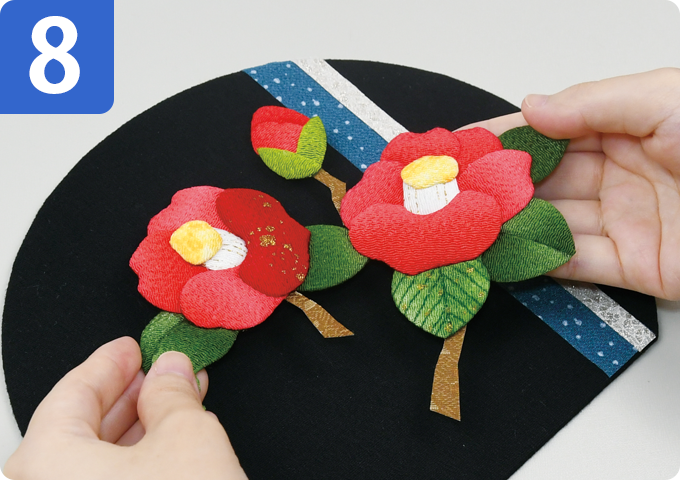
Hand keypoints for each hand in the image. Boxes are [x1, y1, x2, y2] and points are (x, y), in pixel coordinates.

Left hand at [3, 337, 247, 479]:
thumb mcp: (189, 438)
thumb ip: (174, 393)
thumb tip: (172, 370)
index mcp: (44, 466)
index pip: (71, 393)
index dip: (109, 363)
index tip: (132, 347)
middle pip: (78, 430)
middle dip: (129, 396)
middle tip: (160, 373)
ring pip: (94, 466)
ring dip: (139, 430)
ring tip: (178, 406)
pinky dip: (138, 466)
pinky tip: (171, 450)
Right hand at [465, 68, 679, 299]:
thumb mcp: (665, 99)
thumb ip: (593, 102)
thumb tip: (531, 106)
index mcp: (627, 126)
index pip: (548, 132)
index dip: (501, 138)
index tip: (460, 146)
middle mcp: (622, 172)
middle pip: (543, 181)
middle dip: (496, 186)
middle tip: (450, 191)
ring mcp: (626, 220)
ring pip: (551, 223)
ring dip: (508, 225)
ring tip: (464, 225)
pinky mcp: (637, 266)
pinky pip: (575, 263)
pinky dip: (536, 261)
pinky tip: (503, 254)